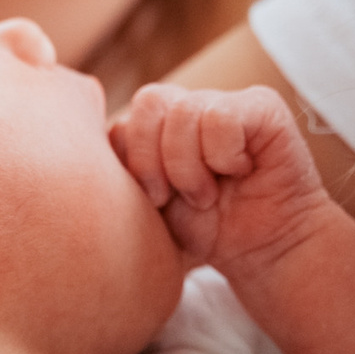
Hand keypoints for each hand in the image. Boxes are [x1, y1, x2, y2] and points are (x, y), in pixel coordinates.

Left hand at [114, 84, 338, 272]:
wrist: (265, 251)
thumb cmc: (207, 232)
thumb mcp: (151, 207)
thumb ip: (122, 174)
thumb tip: (90, 148)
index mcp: (158, 127)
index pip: (122, 121)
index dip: (131, 163)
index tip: (153, 201)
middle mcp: (190, 107)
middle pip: (148, 102)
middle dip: (153, 160)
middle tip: (173, 197)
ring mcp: (226, 102)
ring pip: (183, 111)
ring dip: (190, 167)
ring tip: (207, 194)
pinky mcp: (262, 106)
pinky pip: (221, 117)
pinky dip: (224, 154)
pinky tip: (239, 171)